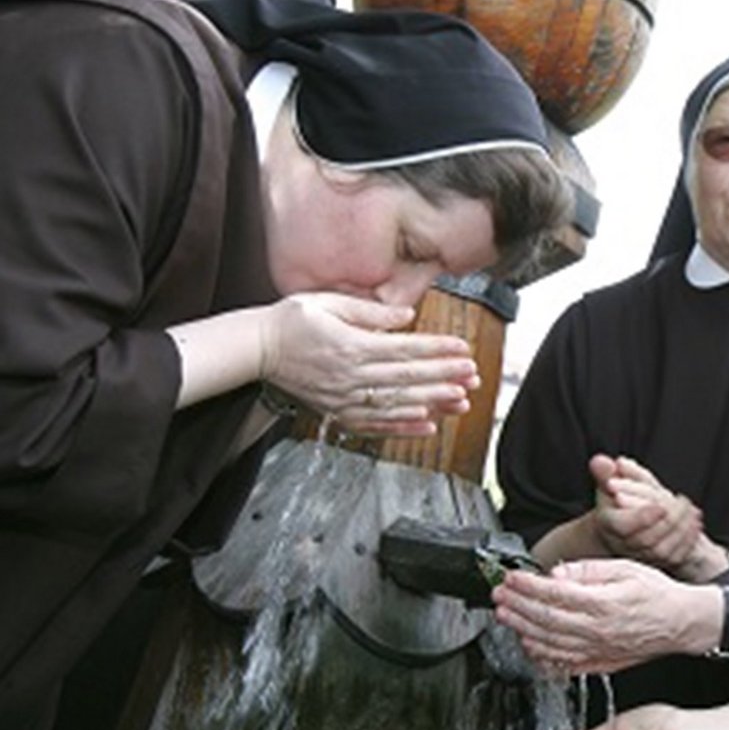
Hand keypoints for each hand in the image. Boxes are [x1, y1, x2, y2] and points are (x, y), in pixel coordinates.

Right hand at [259, 293, 477, 435]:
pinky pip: (376, 424)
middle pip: (407, 379)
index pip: (404, 349)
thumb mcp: (327, 302)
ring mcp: (344, 399)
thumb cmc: (289, 321)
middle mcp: (349, 377)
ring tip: (461, 400)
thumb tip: (406, 316)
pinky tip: (428, 425)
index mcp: (350, 346)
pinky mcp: (337, 413)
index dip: (436, 350)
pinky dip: (403, 427)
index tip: (463, 349)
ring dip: (432, 403)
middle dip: (444, 376)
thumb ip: (370, 312)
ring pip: (396, 404)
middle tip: (473, 375)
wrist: (255, 349)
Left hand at [493, 557, 714, 672]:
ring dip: (523, 629)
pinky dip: (542, 656)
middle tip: (499, 596)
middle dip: (517, 607)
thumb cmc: (656, 593)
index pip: (554, 594)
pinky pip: (564, 663)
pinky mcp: (599, 662)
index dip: (527, 586)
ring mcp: (597, 650)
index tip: (511, 578)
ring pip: (550, 643)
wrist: (681, 622)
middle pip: (545, 620)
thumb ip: (588, 571)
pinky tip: (529, 646)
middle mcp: (597, 630)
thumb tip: (556, 574)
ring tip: (505, 617)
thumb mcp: (625, 568)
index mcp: (603, 604)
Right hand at [588, 455, 710, 574]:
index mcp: (609, 524)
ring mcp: (639, 556)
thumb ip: (605, 472)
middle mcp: (623, 544)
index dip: (642, 518)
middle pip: (646, 540)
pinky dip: (688, 541)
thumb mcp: (608, 483)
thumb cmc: (614, 501)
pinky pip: (674, 557)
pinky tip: (695, 523)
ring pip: (662, 550)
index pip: (623, 526)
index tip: (659, 505)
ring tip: (692, 511)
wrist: (616, 528)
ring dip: (682, 530)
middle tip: (684, 502)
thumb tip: (601, 461)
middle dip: (669, 520)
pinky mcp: (655, 562)